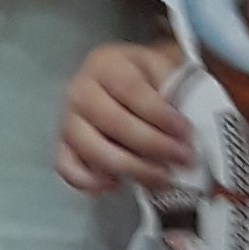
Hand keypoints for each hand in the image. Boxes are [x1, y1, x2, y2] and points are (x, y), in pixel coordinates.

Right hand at [57, 40, 194, 196]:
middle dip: (153, 145)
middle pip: (112, 122)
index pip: (131, 91)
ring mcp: (68, 120)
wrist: (120, 80)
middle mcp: (79, 90)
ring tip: (161, 177)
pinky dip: (89, 181)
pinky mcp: (62, 146)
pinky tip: (117, 185)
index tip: (186, 132)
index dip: (160, 114)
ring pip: (92, 149)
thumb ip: (174, 92)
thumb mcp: (162, 70)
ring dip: (131, 168)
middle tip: (182, 158)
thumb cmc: (144, 78)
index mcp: (106, 65)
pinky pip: (67, 168)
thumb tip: (185, 131)